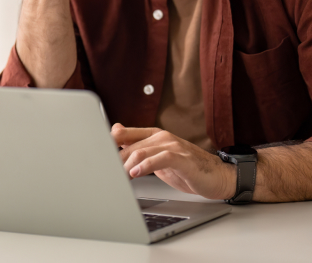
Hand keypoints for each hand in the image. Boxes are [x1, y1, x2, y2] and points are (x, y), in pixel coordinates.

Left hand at [112, 123, 235, 200]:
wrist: (217, 176)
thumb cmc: (187, 168)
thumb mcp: (157, 159)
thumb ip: (138, 148)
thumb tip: (115, 135)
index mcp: (154, 135)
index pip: (123, 134)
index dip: (107, 143)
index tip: (94, 156)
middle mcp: (162, 137)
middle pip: (129, 146)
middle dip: (114, 161)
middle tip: (105, 174)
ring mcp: (173, 146)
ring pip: (141, 151)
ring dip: (127, 165)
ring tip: (119, 177)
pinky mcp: (182, 158)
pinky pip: (160, 158)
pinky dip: (146, 166)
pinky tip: (136, 173)